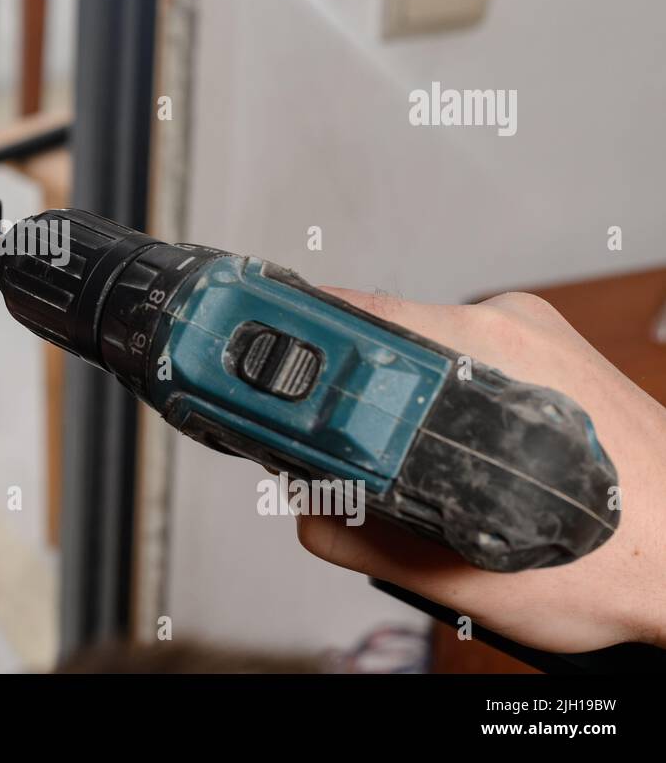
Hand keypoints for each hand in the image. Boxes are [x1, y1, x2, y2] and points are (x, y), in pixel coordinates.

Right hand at [297, 289, 665, 652]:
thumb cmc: (617, 564)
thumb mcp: (454, 571)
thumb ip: (354, 530)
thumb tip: (301, 493)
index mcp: (482, 350)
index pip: (351, 311)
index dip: (295, 340)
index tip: (266, 365)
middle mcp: (509, 323)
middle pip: (383, 334)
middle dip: (356, 395)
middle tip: (364, 458)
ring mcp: (536, 332)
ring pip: (426, 352)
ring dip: (409, 405)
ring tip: (445, 471)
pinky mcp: (554, 349)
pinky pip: (468, 364)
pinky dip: (454, 406)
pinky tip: (481, 461)